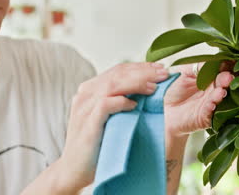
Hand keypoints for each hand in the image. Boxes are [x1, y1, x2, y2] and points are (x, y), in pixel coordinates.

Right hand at [57, 62, 169, 191]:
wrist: (74, 171)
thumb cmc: (98, 144)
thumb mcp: (111, 117)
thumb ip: (123, 102)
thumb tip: (151, 89)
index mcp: (91, 90)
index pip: (118, 70)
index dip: (140, 67)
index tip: (160, 69)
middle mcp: (85, 94)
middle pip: (118, 74)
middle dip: (143, 71)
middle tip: (164, 73)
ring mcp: (84, 108)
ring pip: (113, 84)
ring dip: (137, 83)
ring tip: (155, 87)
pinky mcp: (87, 123)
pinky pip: (106, 104)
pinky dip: (122, 102)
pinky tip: (136, 105)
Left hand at [164, 63, 233, 138]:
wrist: (164, 108)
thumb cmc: (174, 90)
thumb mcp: (185, 72)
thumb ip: (197, 66)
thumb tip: (211, 61)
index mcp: (210, 78)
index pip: (221, 70)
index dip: (226, 66)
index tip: (229, 62)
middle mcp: (213, 90)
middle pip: (224, 83)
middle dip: (227, 79)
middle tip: (228, 77)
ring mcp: (211, 103)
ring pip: (219, 98)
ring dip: (221, 94)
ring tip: (220, 90)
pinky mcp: (205, 117)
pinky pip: (210, 112)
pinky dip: (212, 107)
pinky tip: (212, 103)